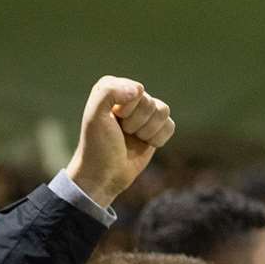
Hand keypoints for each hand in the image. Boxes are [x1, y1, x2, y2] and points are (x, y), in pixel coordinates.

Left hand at [64, 76, 174, 208]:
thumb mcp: (94, 116)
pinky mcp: (155, 129)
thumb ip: (108, 91)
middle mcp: (130, 97)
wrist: (104, 175)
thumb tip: (139, 89)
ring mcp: (144, 114)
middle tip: (121, 133)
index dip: (127, 110)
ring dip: (147, 131)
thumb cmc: (97, 146)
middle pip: (150, 103)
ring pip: (163, 111)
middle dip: (136, 123)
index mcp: (113, 88)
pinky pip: (170, 126)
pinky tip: (143, 144)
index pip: (137, 91)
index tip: (112, 121)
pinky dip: (158, 138)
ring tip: (131, 138)